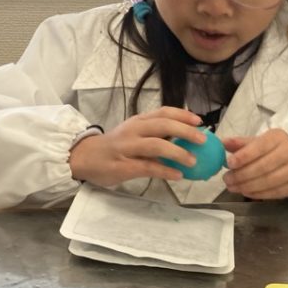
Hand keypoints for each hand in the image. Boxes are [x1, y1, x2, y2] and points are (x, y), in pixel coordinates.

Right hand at [68, 107, 205, 187]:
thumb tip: (184, 138)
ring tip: (193, 161)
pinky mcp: (124, 166)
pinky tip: (177, 175)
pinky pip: (148, 167)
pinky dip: (165, 171)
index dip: (183, 115)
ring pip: (156, 145)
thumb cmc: (114, 146)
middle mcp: (133, 130)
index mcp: (138, 121)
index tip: (199, 121)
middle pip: (163, 125)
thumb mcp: (133, 133)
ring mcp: (128, 148)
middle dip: (185, 131)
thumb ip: (154, 134)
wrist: (84, 157)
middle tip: (203, 140)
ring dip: (178, 152)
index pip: (163, 112)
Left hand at [221, 129, 287, 199]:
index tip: (229, 164)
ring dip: (247, 186)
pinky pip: (274, 193)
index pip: (260, 147)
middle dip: (242, 175)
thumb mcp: (258, 141)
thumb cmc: (274, 148)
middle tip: (227, 179)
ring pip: (268, 181)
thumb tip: (223, 143)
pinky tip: (245, 192)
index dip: (243, 156)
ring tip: (233, 187)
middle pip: (263, 167)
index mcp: (278, 137)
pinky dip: (257, 194)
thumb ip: (241, 143)